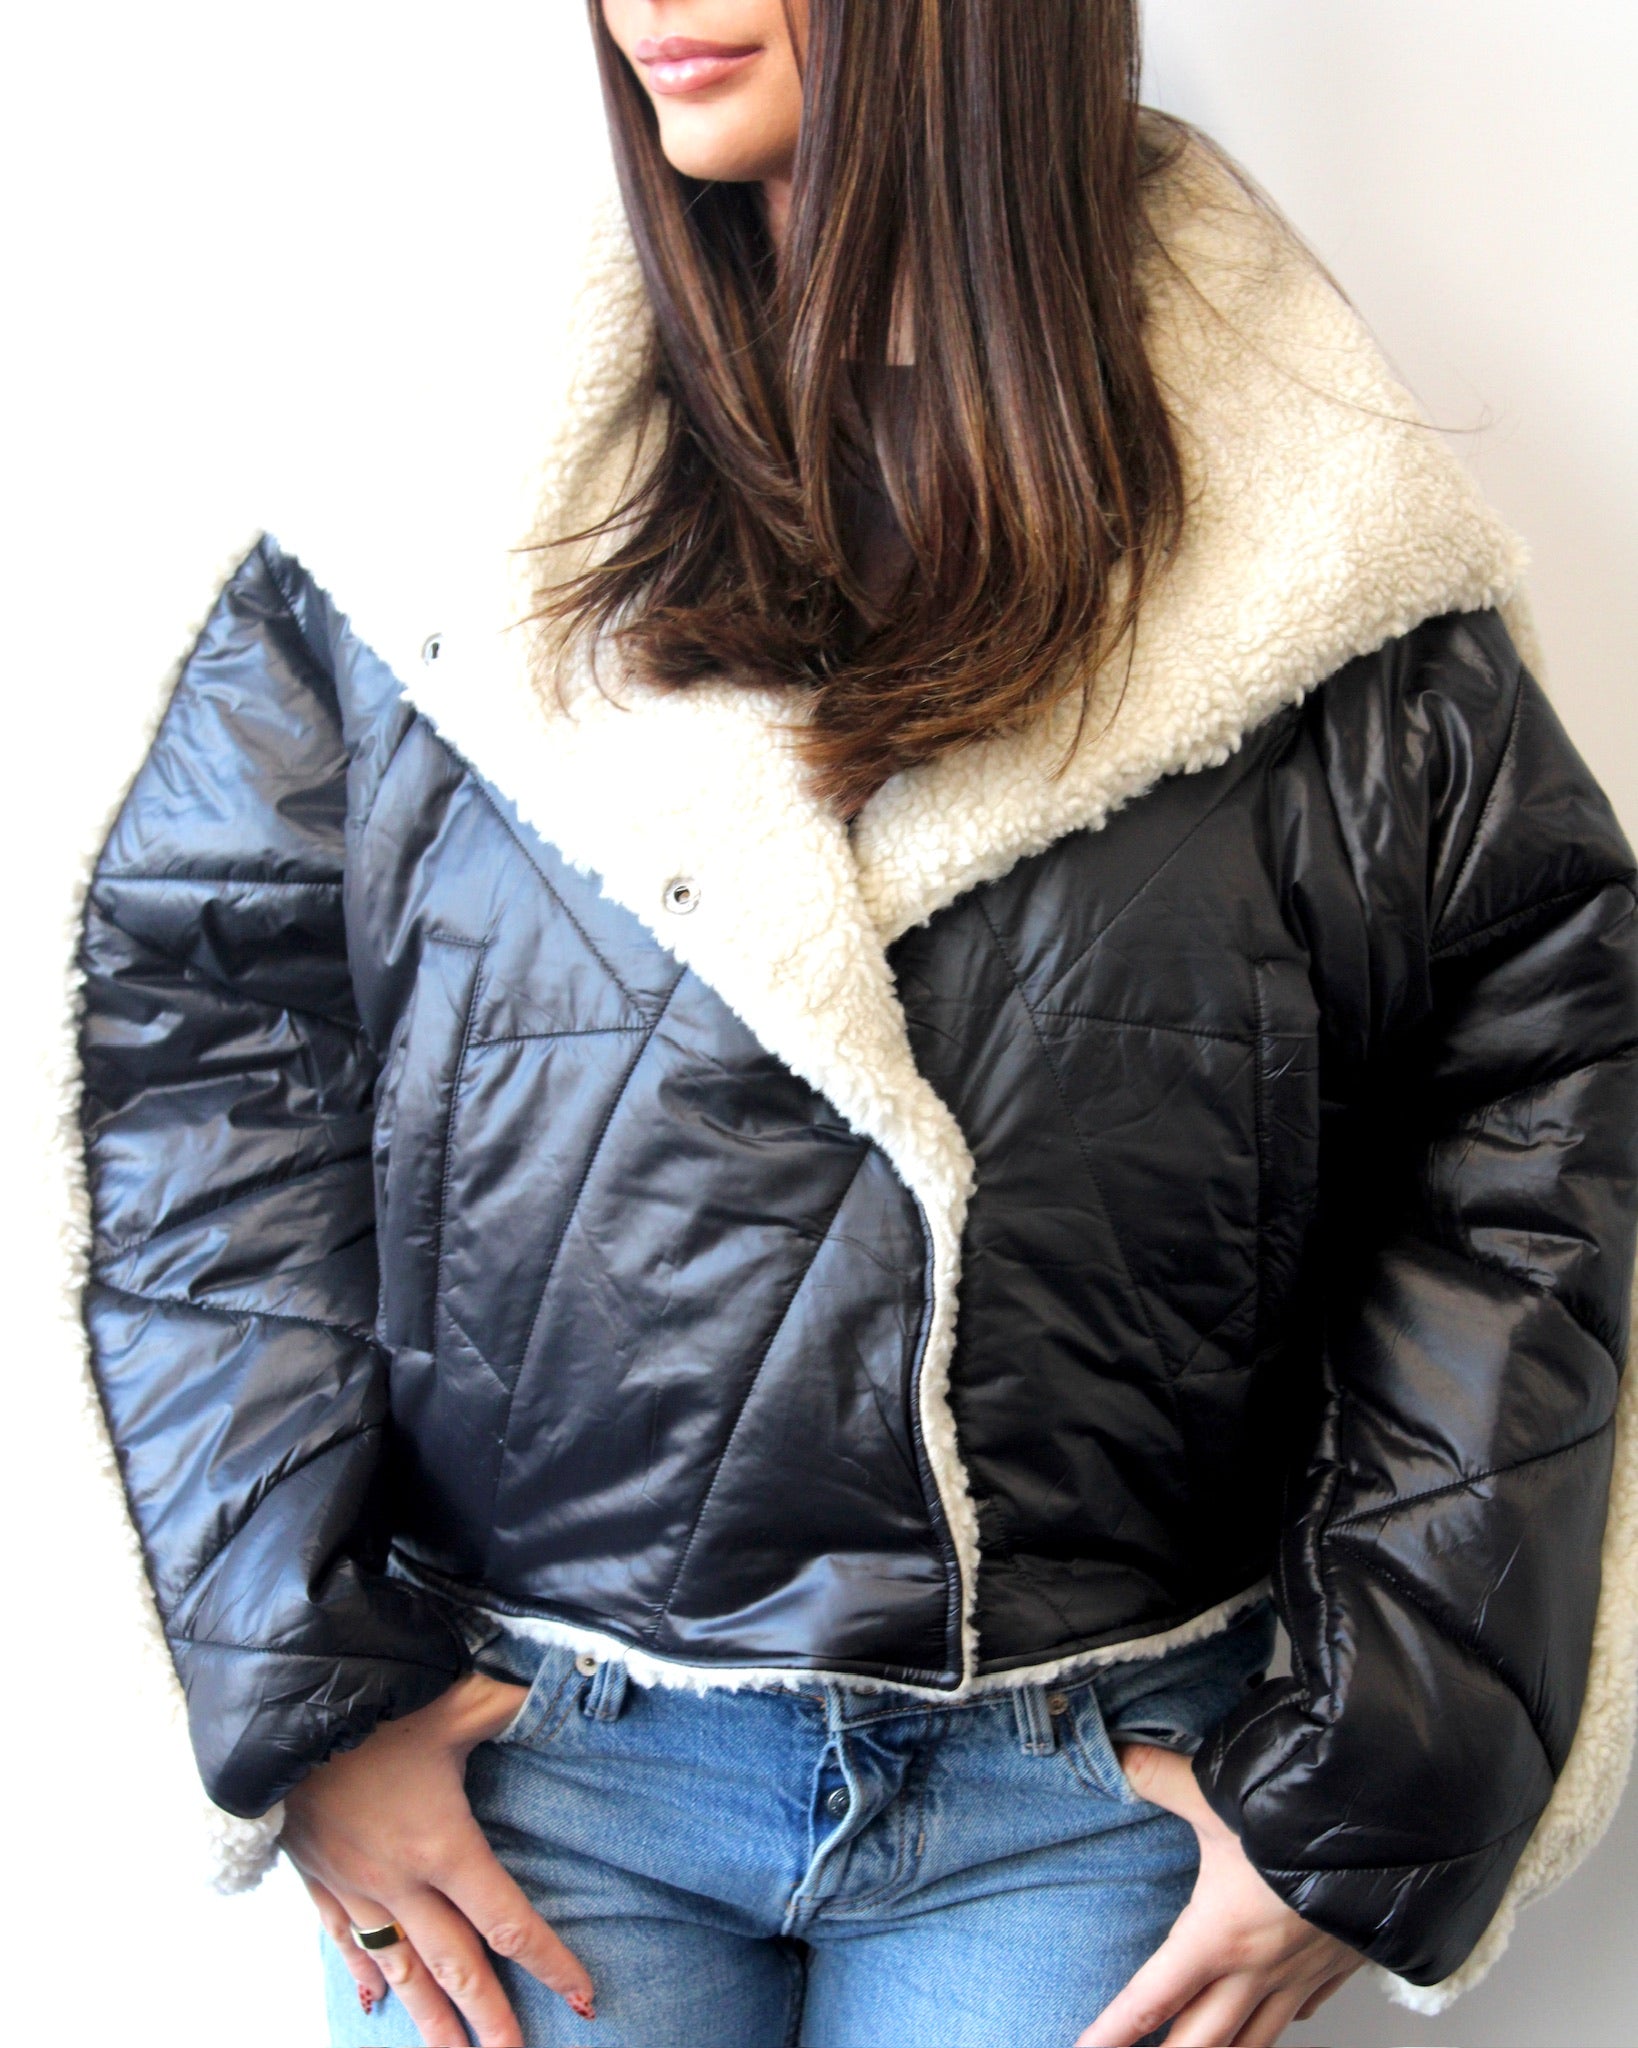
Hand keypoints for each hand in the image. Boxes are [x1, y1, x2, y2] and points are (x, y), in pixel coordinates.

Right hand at [280, 1673, 594, 2046]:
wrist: (282, 1714)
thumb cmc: (377, 1705)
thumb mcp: (458, 1701)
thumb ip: (514, 1705)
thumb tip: (572, 1685)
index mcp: (443, 1846)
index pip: (507, 1920)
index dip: (549, 1962)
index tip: (581, 1998)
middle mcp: (400, 1882)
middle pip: (456, 1966)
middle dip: (490, 2019)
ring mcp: (355, 1888)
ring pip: (401, 1969)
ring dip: (430, 2020)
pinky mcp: (318, 1880)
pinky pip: (344, 1941)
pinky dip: (363, 1975)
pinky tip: (375, 2005)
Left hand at [1075, 1744, 1360, 2047]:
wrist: (1396, 1836)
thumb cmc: (1306, 1820)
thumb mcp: (1217, 1794)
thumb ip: (1156, 1774)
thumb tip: (1111, 1750)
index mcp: (1218, 1936)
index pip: (1150, 1999)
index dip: (1112, 2033)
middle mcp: (1257, 1970)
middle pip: (1200, 2042)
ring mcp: (1299, 1977)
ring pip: (1253, 2041)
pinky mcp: (1335, 1968)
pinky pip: (1300, 2012)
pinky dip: (1276, 2025)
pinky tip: (1268, 2023)